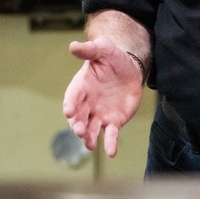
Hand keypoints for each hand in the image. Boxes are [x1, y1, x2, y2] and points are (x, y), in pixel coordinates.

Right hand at [62, 36, 144, 157]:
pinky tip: (111, 152)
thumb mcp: (103, 49)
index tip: (69, 110)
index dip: (70, 103)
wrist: (130, 68)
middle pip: (78, 117)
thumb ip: (90, 49)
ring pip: (90, 129)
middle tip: (79, 130)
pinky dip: (109, 144)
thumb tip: (74, 46)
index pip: (72, 97)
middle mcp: (87, 104)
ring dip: (88, 137)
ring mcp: (99, 114)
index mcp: (82, 86)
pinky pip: (110, 134)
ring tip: (89, 144)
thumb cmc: (113, 57)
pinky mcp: (113, 122)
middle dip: (77, 124)